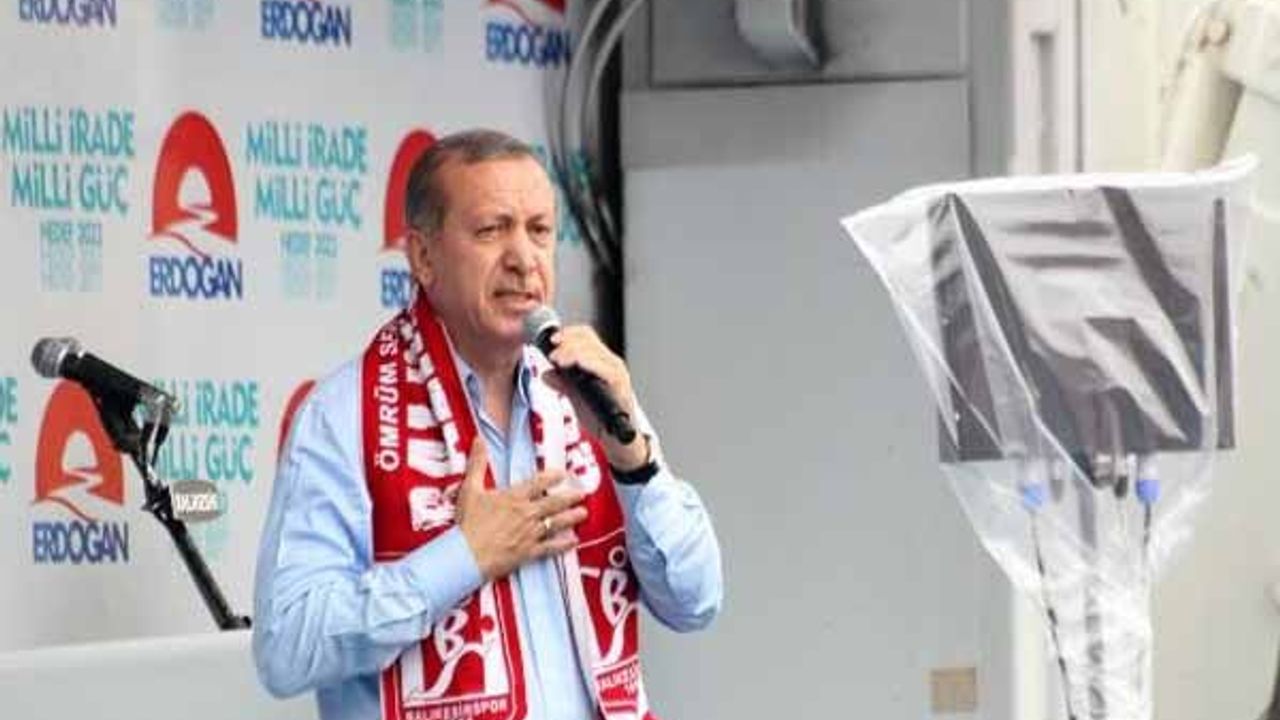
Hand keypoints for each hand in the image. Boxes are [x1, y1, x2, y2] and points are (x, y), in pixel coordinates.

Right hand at [455, 440, 588, 580]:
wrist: (466, 554)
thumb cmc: (468, 523)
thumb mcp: (469, 489)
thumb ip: (477, 463)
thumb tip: (478, 441)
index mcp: (514, 497)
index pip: (538, 483)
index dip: (552, 477)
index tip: (563, 474)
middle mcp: (526, 513)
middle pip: (554, 503)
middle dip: (569, 497)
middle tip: (581, 494)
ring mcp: (530, 533)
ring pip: (557, 523)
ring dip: (571, 517)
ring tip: (583, 513)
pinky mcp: (529, 552)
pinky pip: (551, 547)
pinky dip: (563, 544)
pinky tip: (573, 541)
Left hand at [541, 325, 649, 470]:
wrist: (618, 441)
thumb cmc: (602, 419)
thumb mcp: (576, 398)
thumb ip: (563, 384)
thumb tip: (546, 374)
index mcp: (602, 362)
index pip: (585, 335)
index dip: (567, 333)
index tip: (550, 340)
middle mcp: (611, 363)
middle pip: (588, 338)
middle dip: (565, 342)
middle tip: (551, 354)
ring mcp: (617, 372)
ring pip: (593, 350)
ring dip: (571, 351)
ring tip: (557, 360)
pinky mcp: (619, 384)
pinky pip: (603, 367)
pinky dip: (584, 362)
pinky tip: (571, 366)